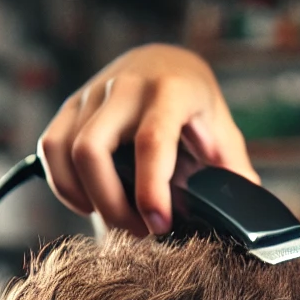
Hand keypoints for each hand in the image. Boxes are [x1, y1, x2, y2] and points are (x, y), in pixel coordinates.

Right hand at [38, 44, 258, 234]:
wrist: (164, 64)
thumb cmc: (197, 109)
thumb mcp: (222, 134)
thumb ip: (233, 174)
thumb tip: (248, 220)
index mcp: (170, 92)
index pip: (151, 143)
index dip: (151, 192)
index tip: (159, 227)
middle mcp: (125, 87)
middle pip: (93, 151)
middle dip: (112, 206)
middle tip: (140, 234)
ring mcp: (91, 94)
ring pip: (64, 152)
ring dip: (87, 200)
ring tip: (120, 223)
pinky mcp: (70, 107)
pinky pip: (50, 149)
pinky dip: (64, 186)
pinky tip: (90, 204)